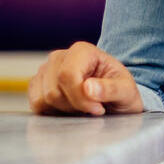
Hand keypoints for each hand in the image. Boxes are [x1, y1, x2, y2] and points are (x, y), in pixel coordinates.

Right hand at [27, 41, 142, 115]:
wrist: (114, 98)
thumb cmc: (121, 91)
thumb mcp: (127, 91)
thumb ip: (112, 89)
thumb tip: (87, 88)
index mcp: (82, 51)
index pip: (67, 75)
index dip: (80, 98)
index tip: (97, 108)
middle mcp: (59, 57)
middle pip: (53, 91)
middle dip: (74, 106)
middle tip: (93, 107)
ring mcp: (45, 71)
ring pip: (43, 99)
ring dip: (64, 110)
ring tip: (82, 106)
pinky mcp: (37, 85)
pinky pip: (36, 105)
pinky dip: (53, 112)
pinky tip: (70, 108)